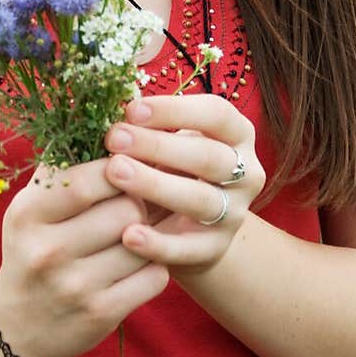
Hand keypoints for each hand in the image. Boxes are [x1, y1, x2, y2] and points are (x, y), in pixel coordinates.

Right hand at [0, 157, 169, 356]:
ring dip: (155, 232)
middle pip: (126, 210)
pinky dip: (157, 263)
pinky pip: (154, 276)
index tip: (129, 166)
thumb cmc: (32, 250)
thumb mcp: (31, 207)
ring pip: (145, 242)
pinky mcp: (101, 315)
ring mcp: (75, 286)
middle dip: (142, 200)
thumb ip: (63, 168)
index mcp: (28, 215)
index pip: (88, 179)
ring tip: (150, 225)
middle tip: (145, 197)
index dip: (120, 168)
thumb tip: (109, 123)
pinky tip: (145, 259)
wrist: (16, 326)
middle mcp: (48, 251)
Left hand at [102, 94, 265, 275]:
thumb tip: (110, 108)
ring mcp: (234, 213)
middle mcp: (245, 173)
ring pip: (201, 200)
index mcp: (237, 135)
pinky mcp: (216, 248)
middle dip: (158, 145)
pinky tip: (128, 235)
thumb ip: (148, 127)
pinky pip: (189, 248)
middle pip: (208, 157)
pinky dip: (158, 243)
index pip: (216, 115)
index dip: (175, 110)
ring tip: (116, 173)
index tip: (131, 109)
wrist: (191, 227)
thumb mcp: (170, 142)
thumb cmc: (173, 168)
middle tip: (114, 138)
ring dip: (156, 185)